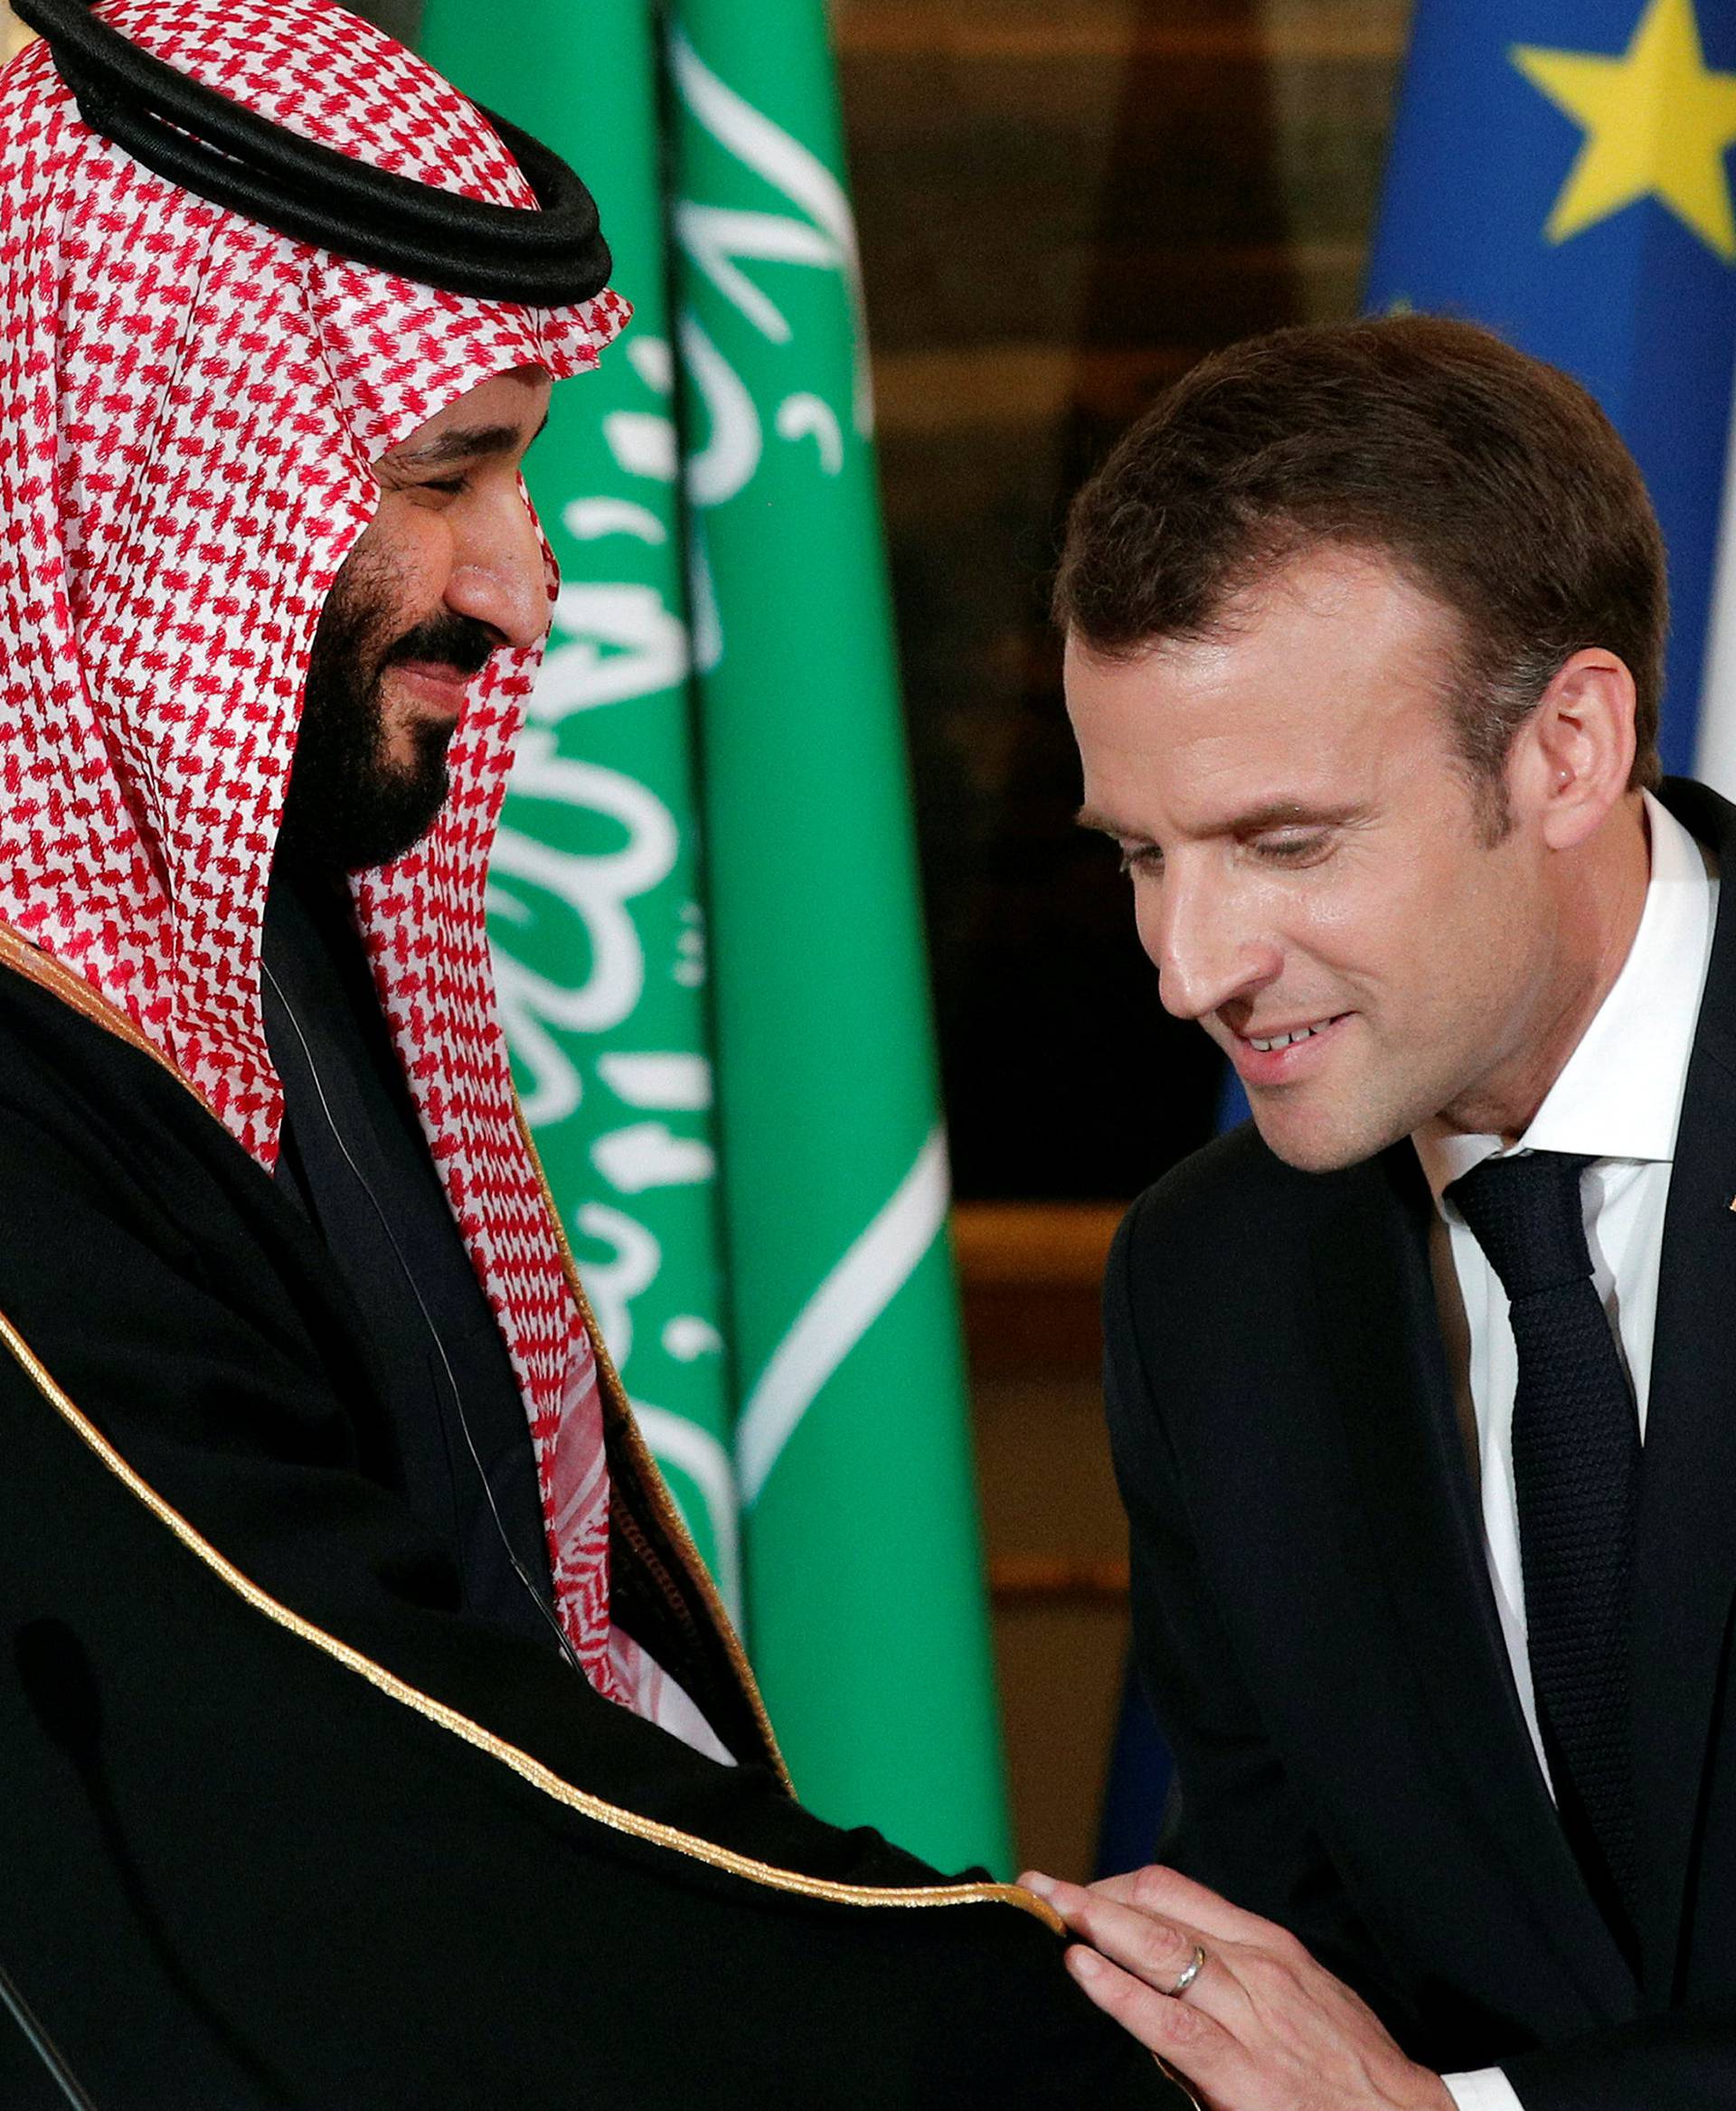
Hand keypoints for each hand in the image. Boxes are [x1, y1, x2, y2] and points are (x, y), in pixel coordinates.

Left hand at [1019, 1863, 1453, 2110]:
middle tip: (1038, 1883)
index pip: (1176, 1892)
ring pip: (1158, 1949)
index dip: (1117, 1886)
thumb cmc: (1350, 2067)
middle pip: (1156, 1910)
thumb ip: (1238, 1979)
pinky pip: (1168, 2021)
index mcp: (1267, 1946)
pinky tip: (1082, 1971)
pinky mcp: (1240, 2070)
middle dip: (1090, 1894)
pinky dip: (1119, 1990)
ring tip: (1046, 1912)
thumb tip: (1167, 1972)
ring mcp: (1249, 2016)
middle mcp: (1255, 1967)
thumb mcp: (1299, 1999)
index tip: (1076, 1888)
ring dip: (1092, 1925)